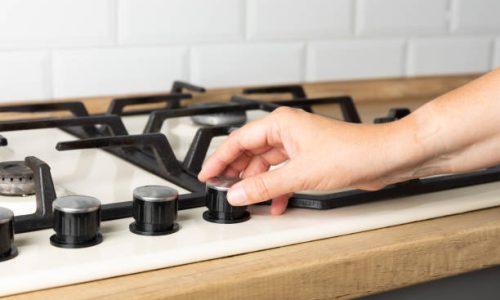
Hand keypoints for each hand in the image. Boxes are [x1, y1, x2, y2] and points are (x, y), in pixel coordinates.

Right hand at [198, 106, 423, 214]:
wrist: (386, 157)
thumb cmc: (353, 151)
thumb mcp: (300, 173)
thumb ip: (264, 186)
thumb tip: (237, 193)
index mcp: (280, 123)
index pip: (239, 140)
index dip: (220, 159)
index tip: (207, 174)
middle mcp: (287, 131)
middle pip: (250, 152)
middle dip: (237, 172)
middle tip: (221, 189)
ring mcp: (298, 146)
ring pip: (266, 165)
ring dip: (257, 184)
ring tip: (245, 200)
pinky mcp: (309, 160)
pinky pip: (283, 174)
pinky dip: (276, 189)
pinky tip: (273, 204)